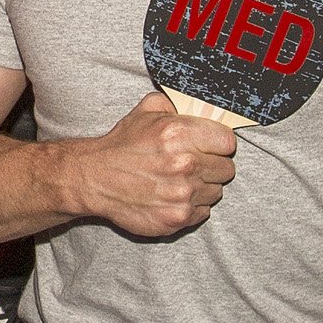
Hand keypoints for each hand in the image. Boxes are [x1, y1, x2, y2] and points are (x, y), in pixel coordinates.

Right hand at [72, 91, 238, 235]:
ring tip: (180, 181)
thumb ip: (177, 105)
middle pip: (227, 168)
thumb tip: (200, 106)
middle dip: (212, 165)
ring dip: (203, 187)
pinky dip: (192, 206)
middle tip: (193, 164)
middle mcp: (185, 165)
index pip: (228, 142)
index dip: (219, 143)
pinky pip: (203, 212)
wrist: (95, 179)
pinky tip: (173, 196)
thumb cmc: (121, 146)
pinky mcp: (177, 218)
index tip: (211, 146)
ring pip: (216, 191)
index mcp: (180, 134)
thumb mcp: (147, 111)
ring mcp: (182, 195)